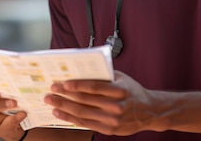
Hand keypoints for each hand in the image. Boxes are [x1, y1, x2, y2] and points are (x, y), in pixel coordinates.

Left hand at [44, 71, 158, 135]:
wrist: (149, 111)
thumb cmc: (132, 91)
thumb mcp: (121, 78)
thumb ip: (104, 75)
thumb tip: (79, 71)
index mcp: (120, 90)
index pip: (95, 87)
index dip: (77, 85)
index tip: (63, 83)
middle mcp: (117, 106)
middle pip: (86, 101)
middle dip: (65, 96)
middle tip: (51, 91)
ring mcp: (113, 120)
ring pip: (83, 114)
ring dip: (65, 108)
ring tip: (52, 102)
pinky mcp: (110, 130)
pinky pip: (87, 124)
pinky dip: (71, 119)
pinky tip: (61, 113)